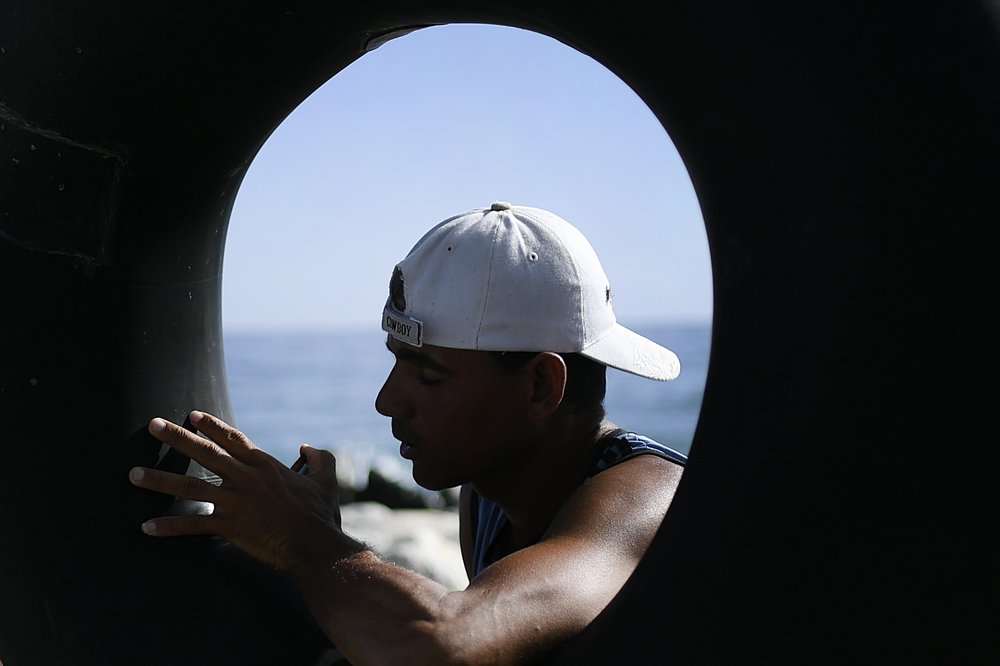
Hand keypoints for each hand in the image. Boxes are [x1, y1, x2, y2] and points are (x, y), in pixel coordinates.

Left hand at [129, 411, 348, 571]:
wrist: (315, 545)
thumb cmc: (321, 515)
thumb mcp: (326, 482)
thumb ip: (320, 460)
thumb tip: (307, 448)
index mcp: (265, 466)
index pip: (234, 439)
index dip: (212, 426)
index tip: (193, 415)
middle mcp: (246, 478)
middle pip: (206, 452)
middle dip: (177, 437)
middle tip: (152, 425)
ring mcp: (236, 502)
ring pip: (190, 487)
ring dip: (160, 479)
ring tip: (133, 473)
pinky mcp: (230, 526)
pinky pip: (194, 526)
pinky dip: (169, 527)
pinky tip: (146, 527)